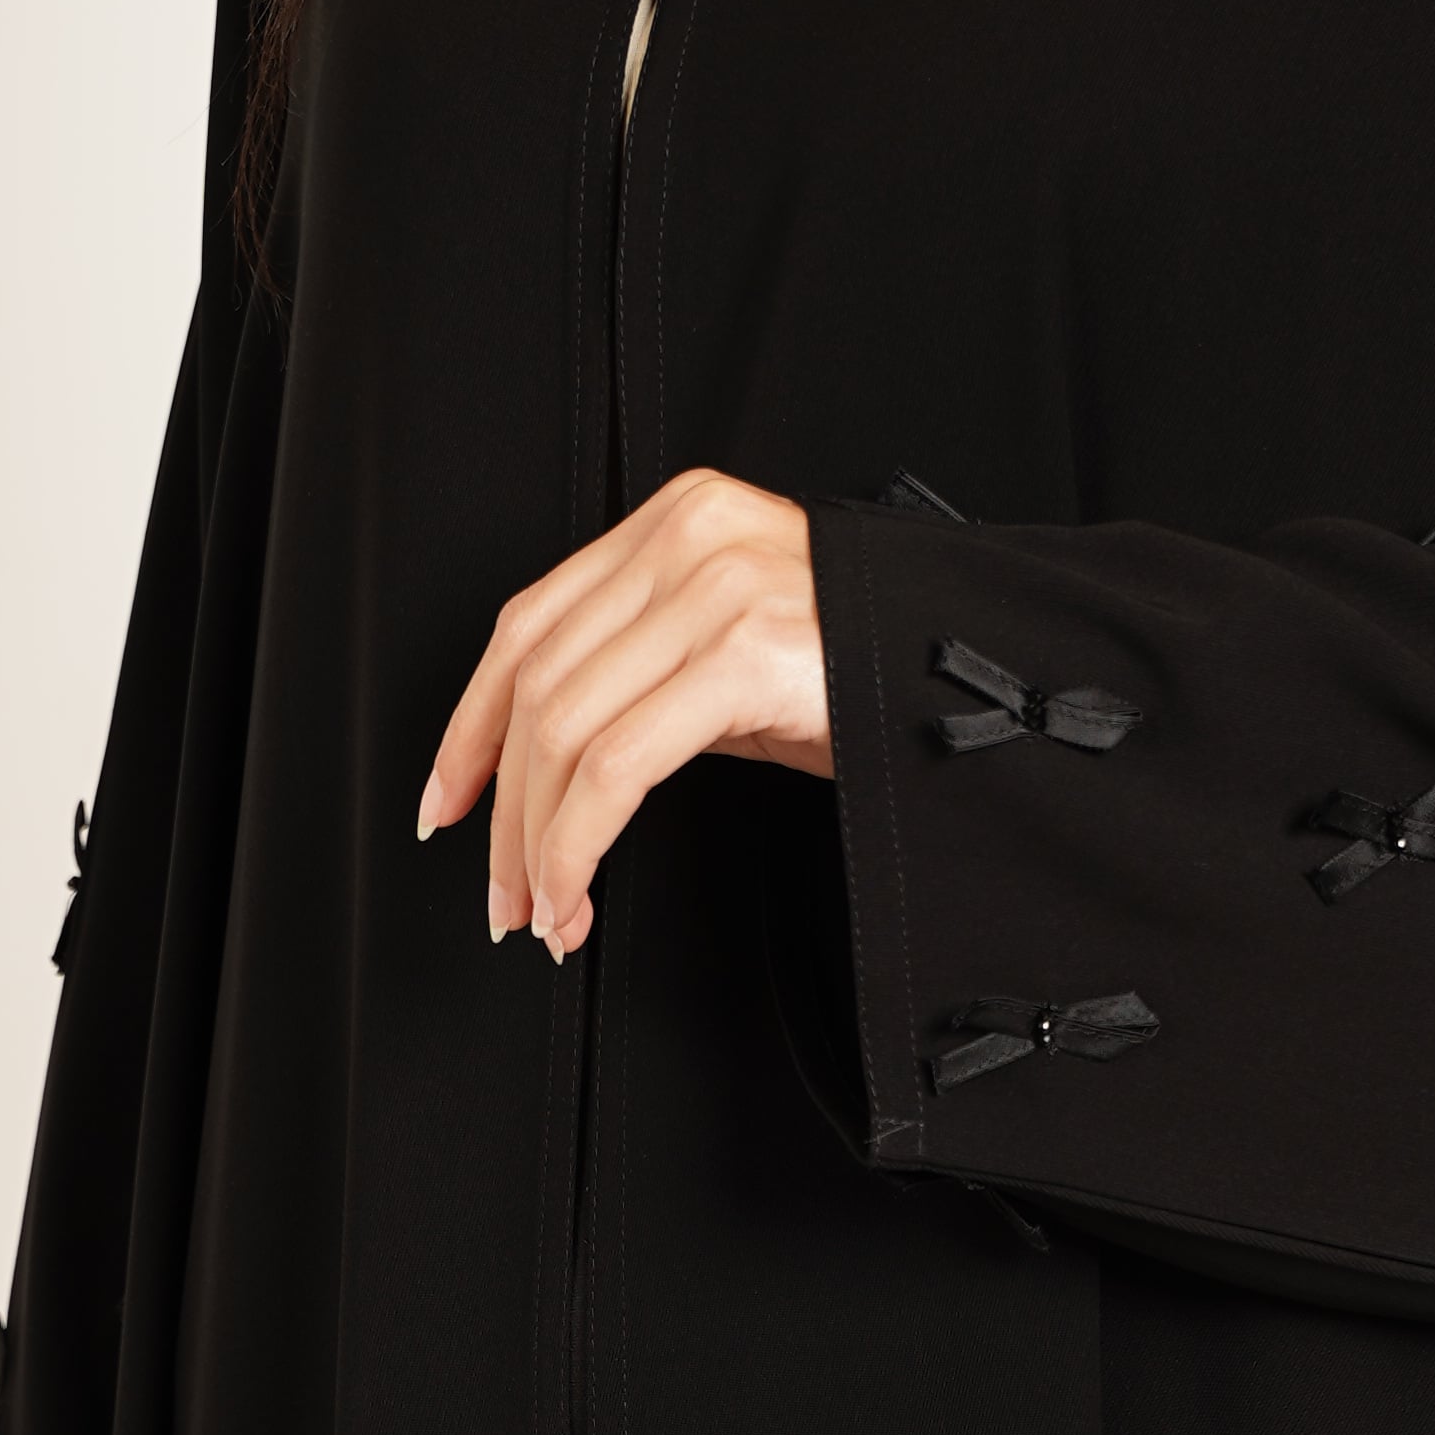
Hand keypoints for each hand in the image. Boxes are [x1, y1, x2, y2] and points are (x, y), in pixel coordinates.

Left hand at [419, 466, 831, 958]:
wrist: (984, 672)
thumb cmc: (877, 671)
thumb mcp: (744, 650)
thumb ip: (653, 671)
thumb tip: (562, 765)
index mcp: (679, 521)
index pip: (529, 623)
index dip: (470, 727)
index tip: (450, 803)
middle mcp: (689, 538)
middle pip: (538, 684)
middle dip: (504, 813)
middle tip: (504, 897)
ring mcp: (717, 588)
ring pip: (564, 730)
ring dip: (538, 845)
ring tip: (545, 912)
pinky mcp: (745, 652)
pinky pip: (616, 766)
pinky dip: (578, 845)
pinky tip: (580, 893)